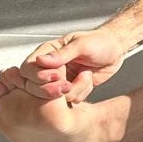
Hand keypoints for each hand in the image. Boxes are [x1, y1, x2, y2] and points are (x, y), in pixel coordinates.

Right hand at [0, 30, 126, 103]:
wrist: (115, 50)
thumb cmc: (98, 42)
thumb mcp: (81, 44)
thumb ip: (62, 54)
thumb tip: (41, 60)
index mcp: (46, 53)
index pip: (27, 69)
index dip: (38, 76)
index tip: (57, 74)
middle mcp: (49, 68)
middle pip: (34, 88)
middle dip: (52, 89)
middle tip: (68, 85)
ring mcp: (59, 81)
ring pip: (55, 97)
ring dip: (75, 88)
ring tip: (86, 74)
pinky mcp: (71, 90)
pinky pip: (71, 100)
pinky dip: (82, 92)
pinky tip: (89, 79)